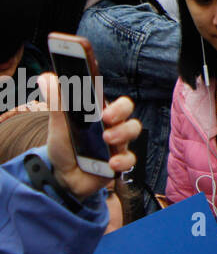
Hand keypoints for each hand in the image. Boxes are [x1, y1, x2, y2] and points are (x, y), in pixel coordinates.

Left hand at [40, 73, 139, 202]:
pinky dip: (122, 161)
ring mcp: (118, 145)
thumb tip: (47, 77)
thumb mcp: (58, 125)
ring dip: (122, 134)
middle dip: (121, 114)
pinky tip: (111, 163)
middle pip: (129, 114)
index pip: (119, 104)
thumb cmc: (65, 146)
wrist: (62, 176)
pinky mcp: (119, 163)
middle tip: (106, 119)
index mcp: (103, 115)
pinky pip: (129, 160)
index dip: (117, 105)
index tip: (104, 108)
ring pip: (133, 132)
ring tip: (107, 139)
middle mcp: (114, 127)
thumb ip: (56, 103)